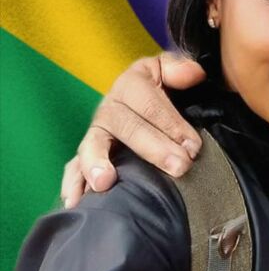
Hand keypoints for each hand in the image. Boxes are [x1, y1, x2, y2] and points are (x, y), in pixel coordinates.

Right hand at [60, 53, 205, 207]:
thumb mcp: (169, 70)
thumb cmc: (159, 88)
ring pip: (93, 145)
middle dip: (155, 148)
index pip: (151, 104)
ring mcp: (95, 132)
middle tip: (179, 167)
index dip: (173, 124)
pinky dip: (73, 184)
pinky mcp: (86, 155)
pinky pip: (74, 168)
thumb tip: (193, 73)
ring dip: (98, 163)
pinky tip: (75, 201)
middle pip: (128, 127)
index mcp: (131, 84)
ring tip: (105, 182)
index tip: (193, 146)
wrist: (142, 100)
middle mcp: (109, 107)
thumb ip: (180, 68)